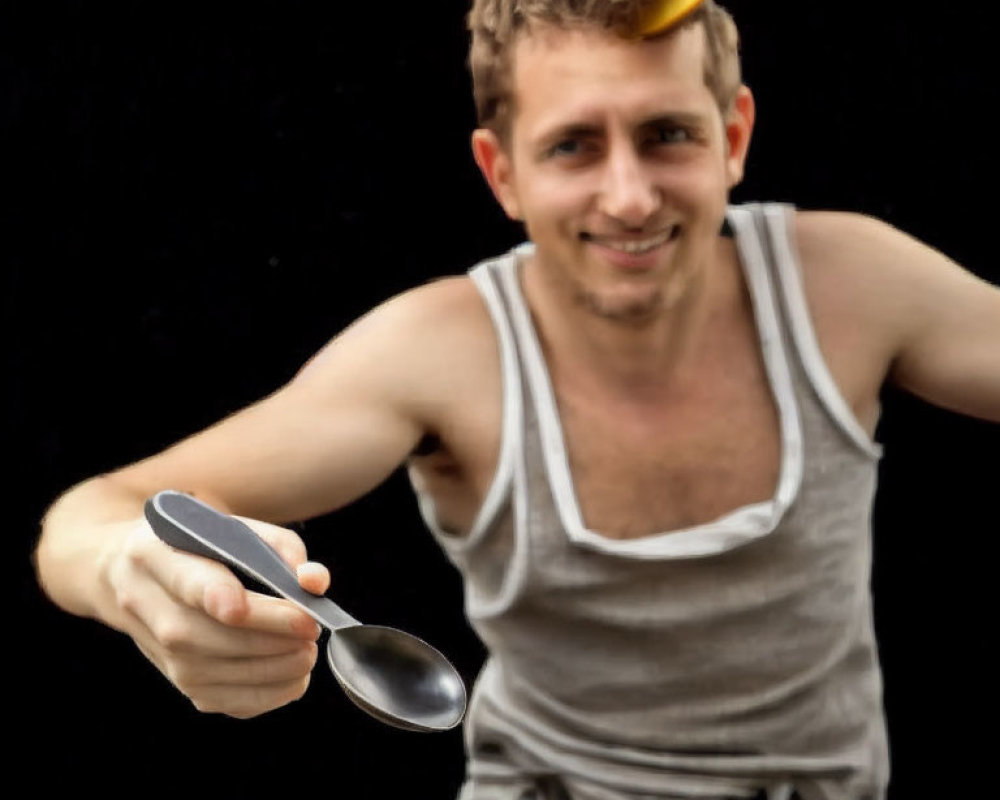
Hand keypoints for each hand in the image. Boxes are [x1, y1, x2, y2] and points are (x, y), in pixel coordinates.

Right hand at [103, 516, 330, 718]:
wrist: (134, 576)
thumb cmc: (198, 548)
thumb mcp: (233, 528)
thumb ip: (280, 549)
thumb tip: (313, 583)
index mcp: (154, 554)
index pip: (190, 583)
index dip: (225, 597)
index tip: (265, 607)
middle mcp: (145, 605)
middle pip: (209, 634)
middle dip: (271, 636)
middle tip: (312, 629)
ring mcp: (158, 651)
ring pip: (217, 672)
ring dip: (275, 667)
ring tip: (308, 651)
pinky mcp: (177, 683)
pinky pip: (224, 701)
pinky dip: (268, 694)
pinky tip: (294, 675)